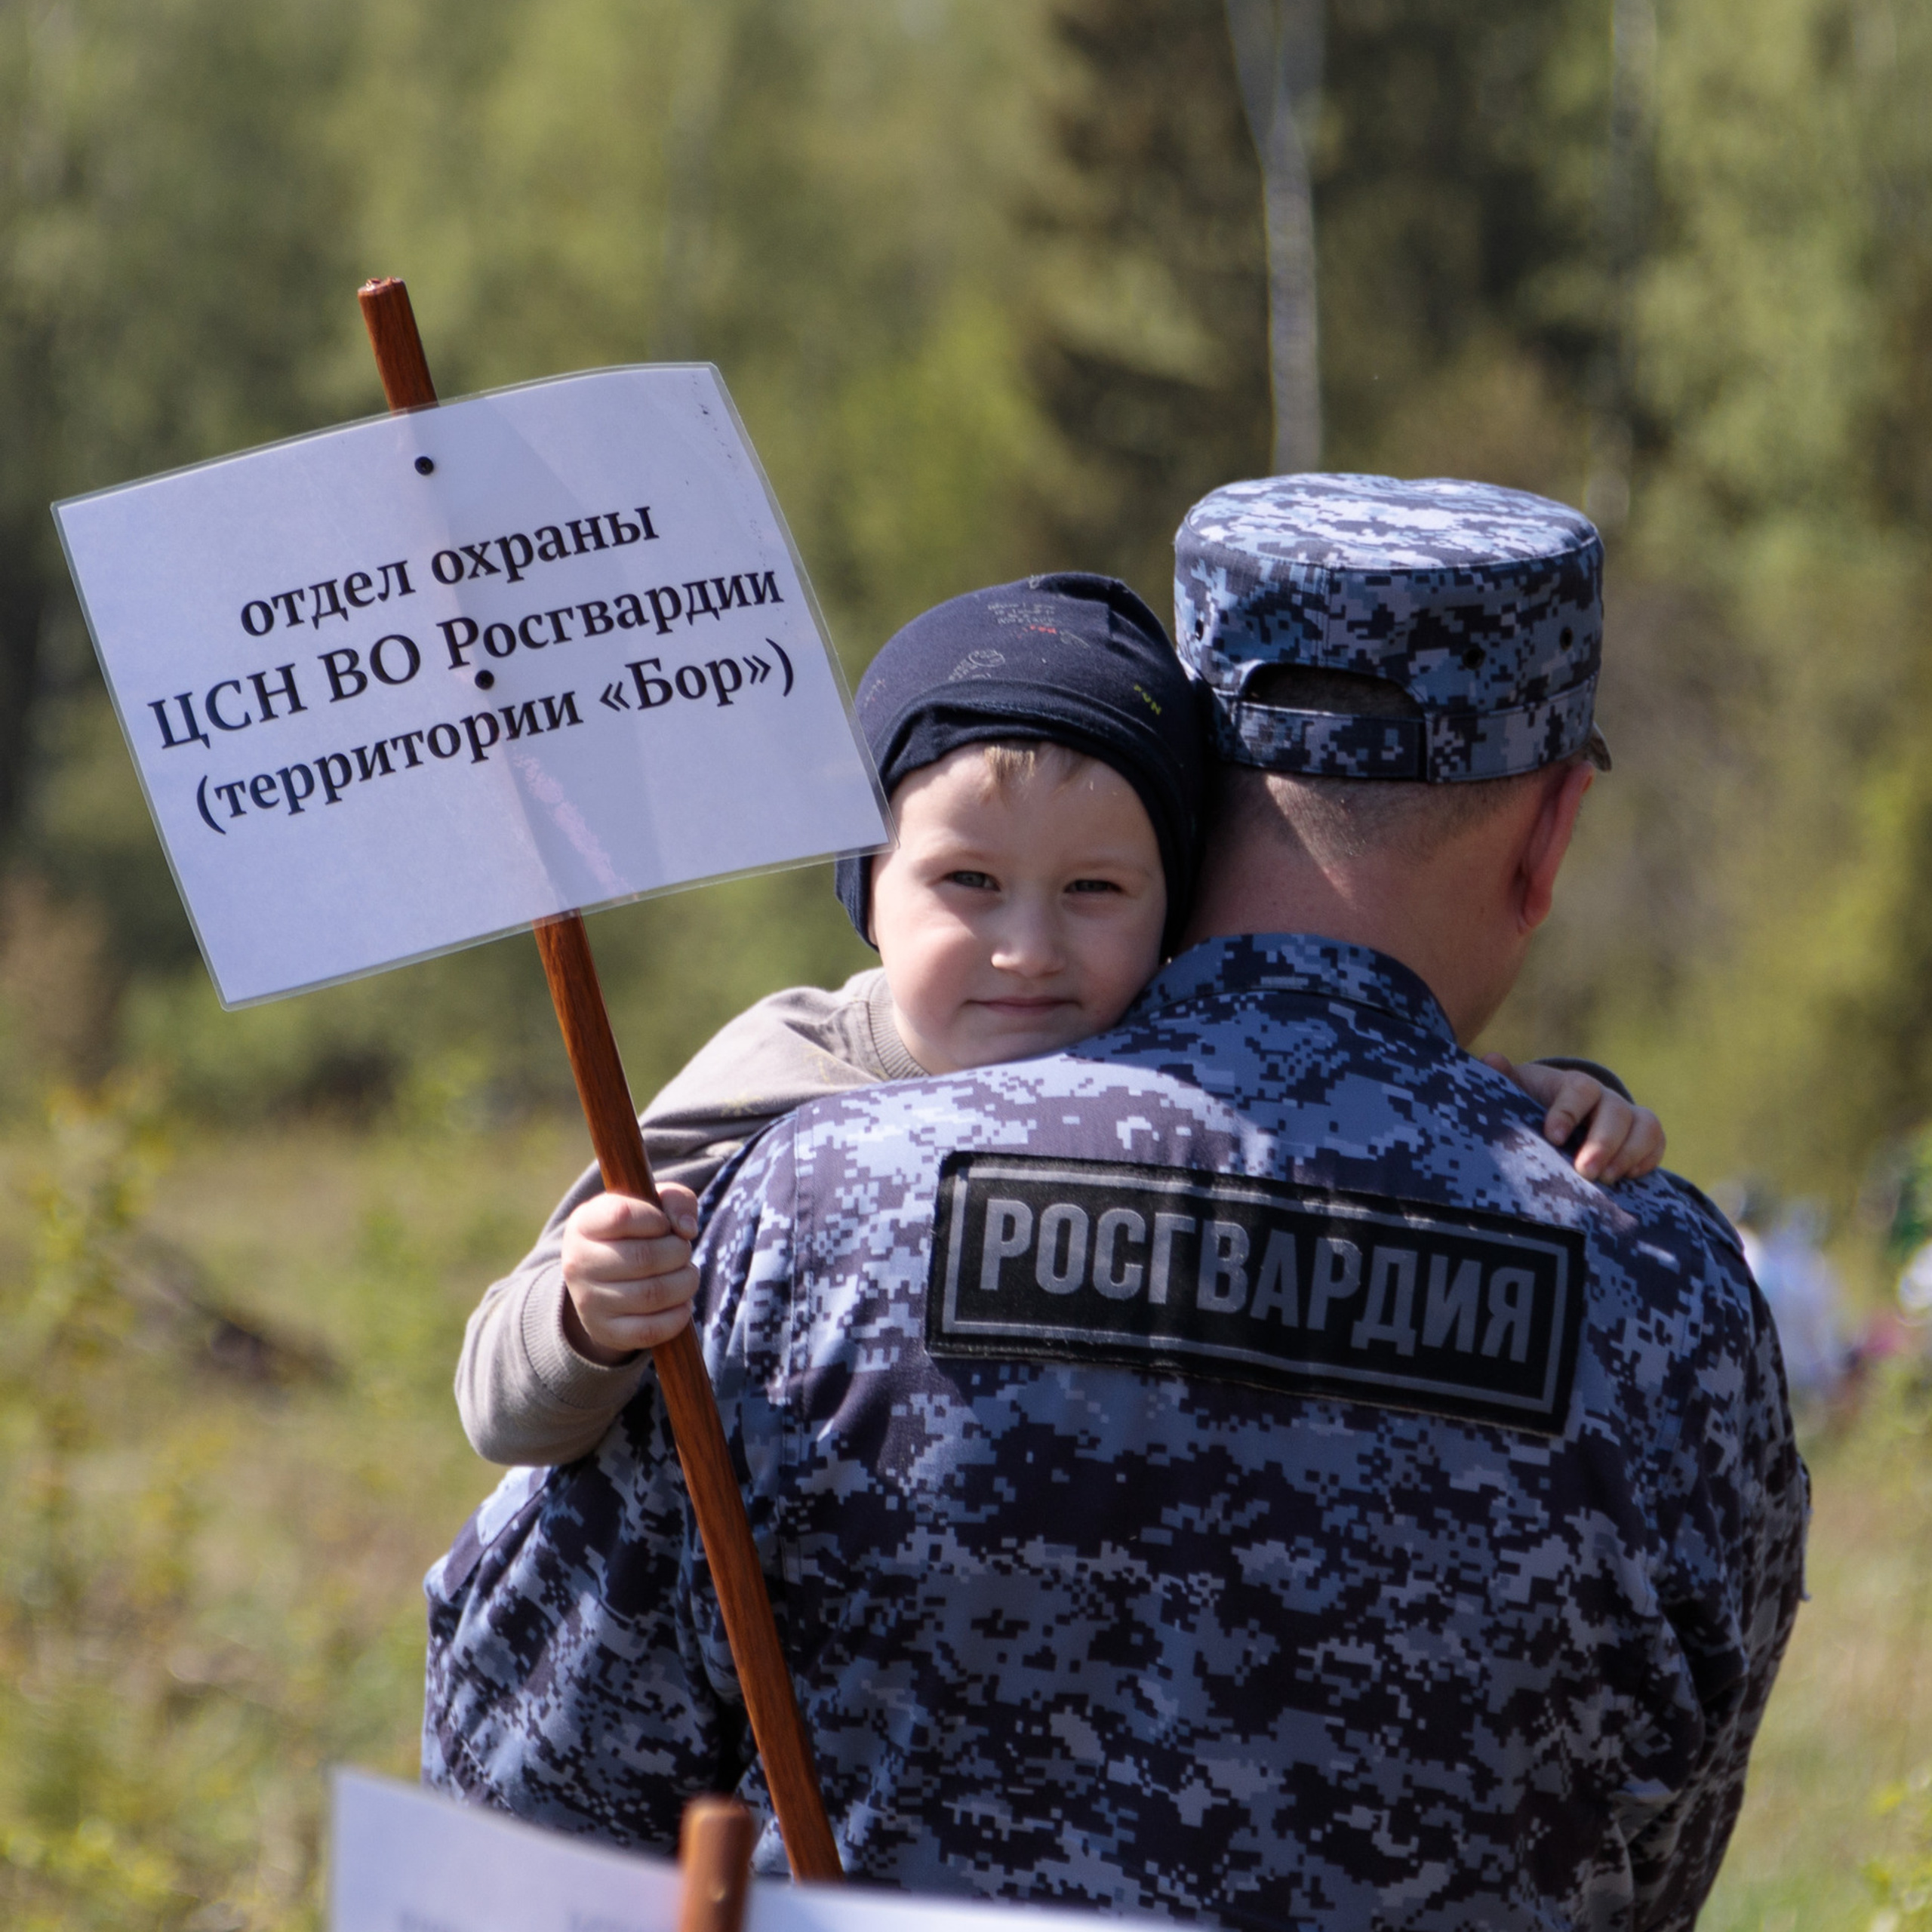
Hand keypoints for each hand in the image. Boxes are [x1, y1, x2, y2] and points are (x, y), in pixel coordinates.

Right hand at [560, 1184, 701, 1364]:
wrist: (603, 1280)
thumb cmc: (635, 1233)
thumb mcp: (650, 1205)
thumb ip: (676, 1200)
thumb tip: (686, 1230)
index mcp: (585, 1223)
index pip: (622, 1216)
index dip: (657, 1219)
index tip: (664, 1224)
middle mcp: (578, 1262)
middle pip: (644, 1258)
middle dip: (679, 1252)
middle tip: (682, 1251)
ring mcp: (588, 1301)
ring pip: (652, 1295)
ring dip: (685, 1283)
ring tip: (686, 1274)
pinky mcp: (604, 1331)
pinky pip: (650, 1331)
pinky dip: (678, 1316)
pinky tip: (682, 1303)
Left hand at [1484, 1054, 1666, 1183]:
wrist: (1557, 1118)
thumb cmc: (1531, 1106)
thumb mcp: (1515, 1093)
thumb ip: (1504, 1080)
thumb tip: (1490, 1059)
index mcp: (1572, 1085)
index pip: (1580, 1089)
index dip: (1569, 1111)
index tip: (1553, 1136)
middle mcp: (1605, 1098)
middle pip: (1616, 1111)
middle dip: (1603, 1142)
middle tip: (1586, 1171)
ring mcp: (1628, 1117)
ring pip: (1644, 1125)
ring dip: (1629, 1153)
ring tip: (1608, 1180)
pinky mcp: (1643, 1137)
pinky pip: (1657, 1142)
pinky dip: (1648, 1159)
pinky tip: (1629, 1178)